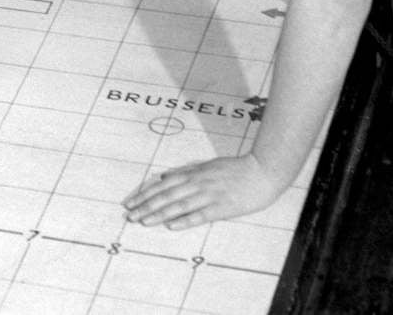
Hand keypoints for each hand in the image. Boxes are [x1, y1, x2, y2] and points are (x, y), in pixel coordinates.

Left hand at [123, 154, 288, 229]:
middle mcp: (197, 183)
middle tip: (129, 216)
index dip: (144, 194)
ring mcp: (210, 195)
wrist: (262, 171)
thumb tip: (164, 176)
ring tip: (143, 221)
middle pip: (166, 195)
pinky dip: (185, 220)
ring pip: (179, 205)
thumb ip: (186, 171)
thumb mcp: (207, 166)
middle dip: (146, 206)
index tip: (129, 202)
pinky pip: (201, 215)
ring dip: (159, 214)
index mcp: (193, 173)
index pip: (162, 185)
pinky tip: (171, 226)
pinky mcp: (223, 207)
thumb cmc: (235, 169)